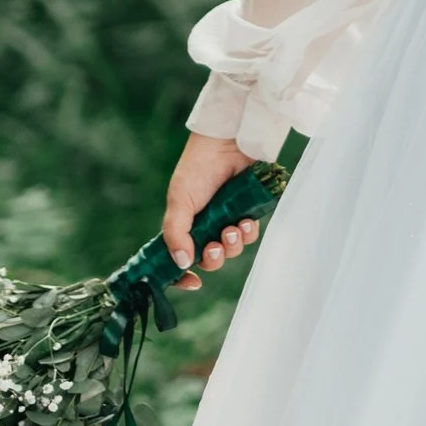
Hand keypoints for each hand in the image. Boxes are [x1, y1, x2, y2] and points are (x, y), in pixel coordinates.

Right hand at [162, 132, 264, 292]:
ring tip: (232, 228)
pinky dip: (246, 233)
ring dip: (232, 245)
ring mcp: (226, 220)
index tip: (192, 282)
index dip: (182, 275)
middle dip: (214, 259)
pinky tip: (244, 221)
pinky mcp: (247, 212)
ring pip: (231, 250)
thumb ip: (177, 233)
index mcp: (183, 225)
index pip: (179, 259)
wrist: (229, 143)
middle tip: (215, 248)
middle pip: (209, 259)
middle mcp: (204, 226)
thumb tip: (182, 264)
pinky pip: (248, 235)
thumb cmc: (198, 167)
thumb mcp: (179, 200)